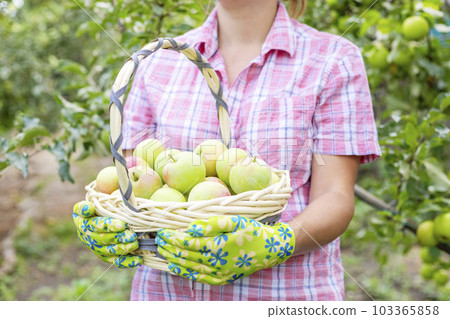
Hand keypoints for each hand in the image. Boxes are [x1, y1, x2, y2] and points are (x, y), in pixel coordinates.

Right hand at [72, 200, 141, 267]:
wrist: (103, 212)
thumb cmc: (102, 202)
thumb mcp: (96, 198)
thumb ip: (95, 200)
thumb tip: (88, 208)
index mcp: (82, 220)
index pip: (93, 224)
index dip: (107, 226)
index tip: (122, 224)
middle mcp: (86, 235)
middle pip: (101, 239)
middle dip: (118, 238)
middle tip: (132, 235)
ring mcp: (95, 247)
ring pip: (108, 251)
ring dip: (122, 248)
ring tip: (135, 243)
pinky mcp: (104, 255)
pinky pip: (115, 261)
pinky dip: (127, 262)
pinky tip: (139, 260)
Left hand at [156, 215, 294, 284]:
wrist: (270, 250)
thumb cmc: (253, 232)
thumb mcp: (236, 221)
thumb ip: (212, 224)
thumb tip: (191, 228)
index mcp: (219, 246)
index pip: (189, 243)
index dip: (173, 238)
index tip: (163, 232)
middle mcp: (217, 262)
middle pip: (186, 256)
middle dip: (170, 248)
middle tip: (157, 241)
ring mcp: (219, 273)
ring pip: (190, 267)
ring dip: (173, 259)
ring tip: (161, 252)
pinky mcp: (222, 279)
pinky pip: (199, 278)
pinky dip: (185, 273)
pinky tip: (175, 268)